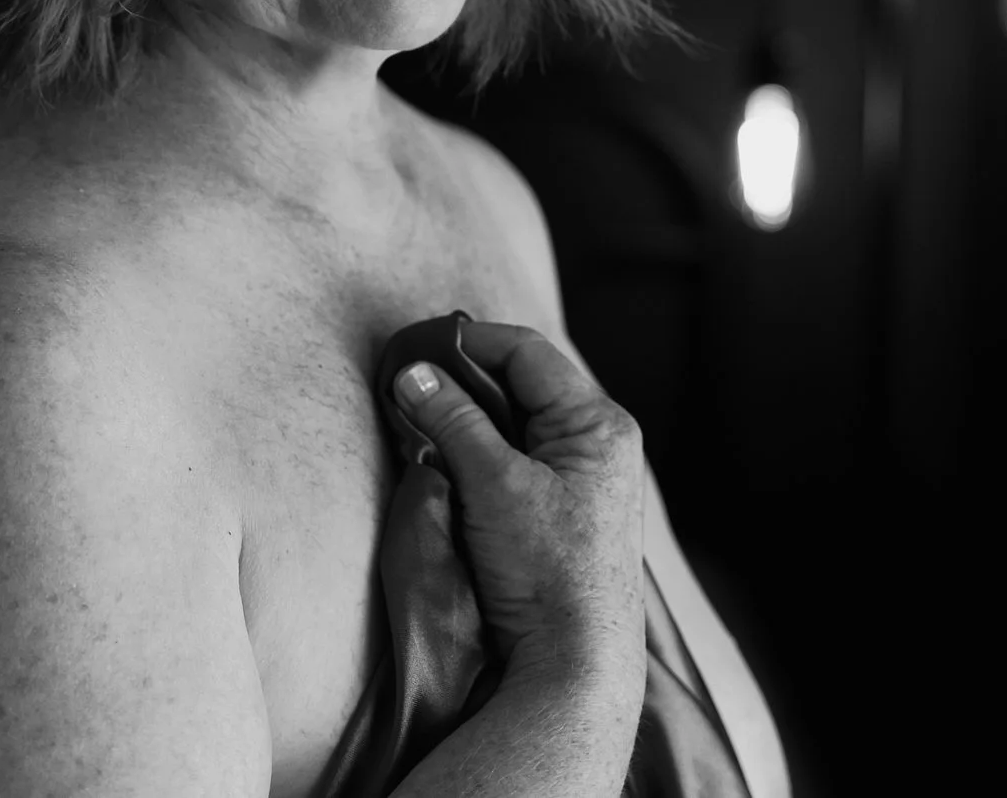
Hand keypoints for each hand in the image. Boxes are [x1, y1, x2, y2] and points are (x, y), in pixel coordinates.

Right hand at [391, 324, 645, 685]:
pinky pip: (513, 461)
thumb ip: (453, 421)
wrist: (574, 662)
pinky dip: (476, 455)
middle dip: (462, 384)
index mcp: (598, 423)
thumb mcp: (495, 484)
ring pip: (512, 425)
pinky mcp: (559, 511)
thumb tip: (412, 374)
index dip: (468, 343)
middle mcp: (597, 442)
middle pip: (520, 386)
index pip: (526, 353)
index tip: (414, 349)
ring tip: (418, 424)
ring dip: (465, 422)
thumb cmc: (548, 570)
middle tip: (408, 386)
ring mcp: (580, 479)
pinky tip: (443, 465)